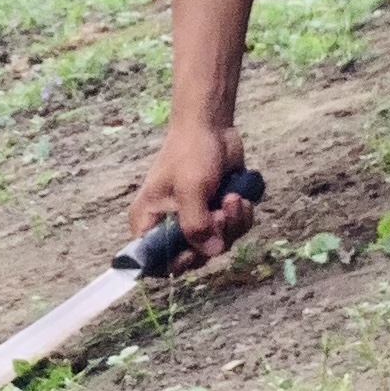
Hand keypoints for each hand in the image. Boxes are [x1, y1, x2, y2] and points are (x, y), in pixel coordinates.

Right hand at [129, 119, 254, 270]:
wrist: (212, 127)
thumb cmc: (191, 152)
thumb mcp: (191, 188)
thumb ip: (197, 224)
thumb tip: (212, 251)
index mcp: (148, 221)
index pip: (153, 262)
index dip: (175, 264)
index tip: (194, 251)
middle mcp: (169, 226)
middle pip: (193, 257)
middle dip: (214, 236)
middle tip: (220, 212)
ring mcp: (195, 221)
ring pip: (217, 245)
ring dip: (232, 224)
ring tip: (232, 198)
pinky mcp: (216, 215)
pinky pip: (232, 232)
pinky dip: (241, 218)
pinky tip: (239, 196)